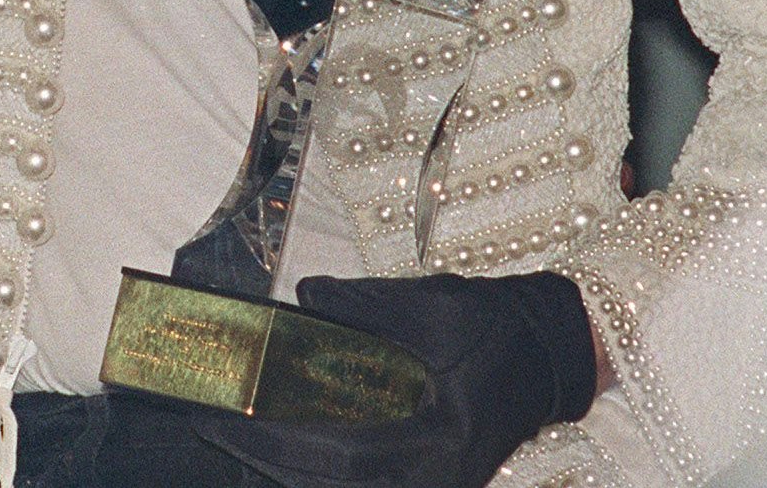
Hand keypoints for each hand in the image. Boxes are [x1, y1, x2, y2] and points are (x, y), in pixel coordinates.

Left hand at [186, 271, 599, 487]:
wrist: (554, 351)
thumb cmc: (498, 325)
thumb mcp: (433, 306)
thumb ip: (365, 305)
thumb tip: (304, 297)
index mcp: (437, 443)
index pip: (336, 454)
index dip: (272, 437)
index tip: (222, 412)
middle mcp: (433, 480)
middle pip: (329, 485)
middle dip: (265, 456)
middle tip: (212, 423)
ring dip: (286, 463)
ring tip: (236, 429)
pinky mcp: (426, 481)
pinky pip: (356, 482)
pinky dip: (315, 464)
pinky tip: (281, 437)